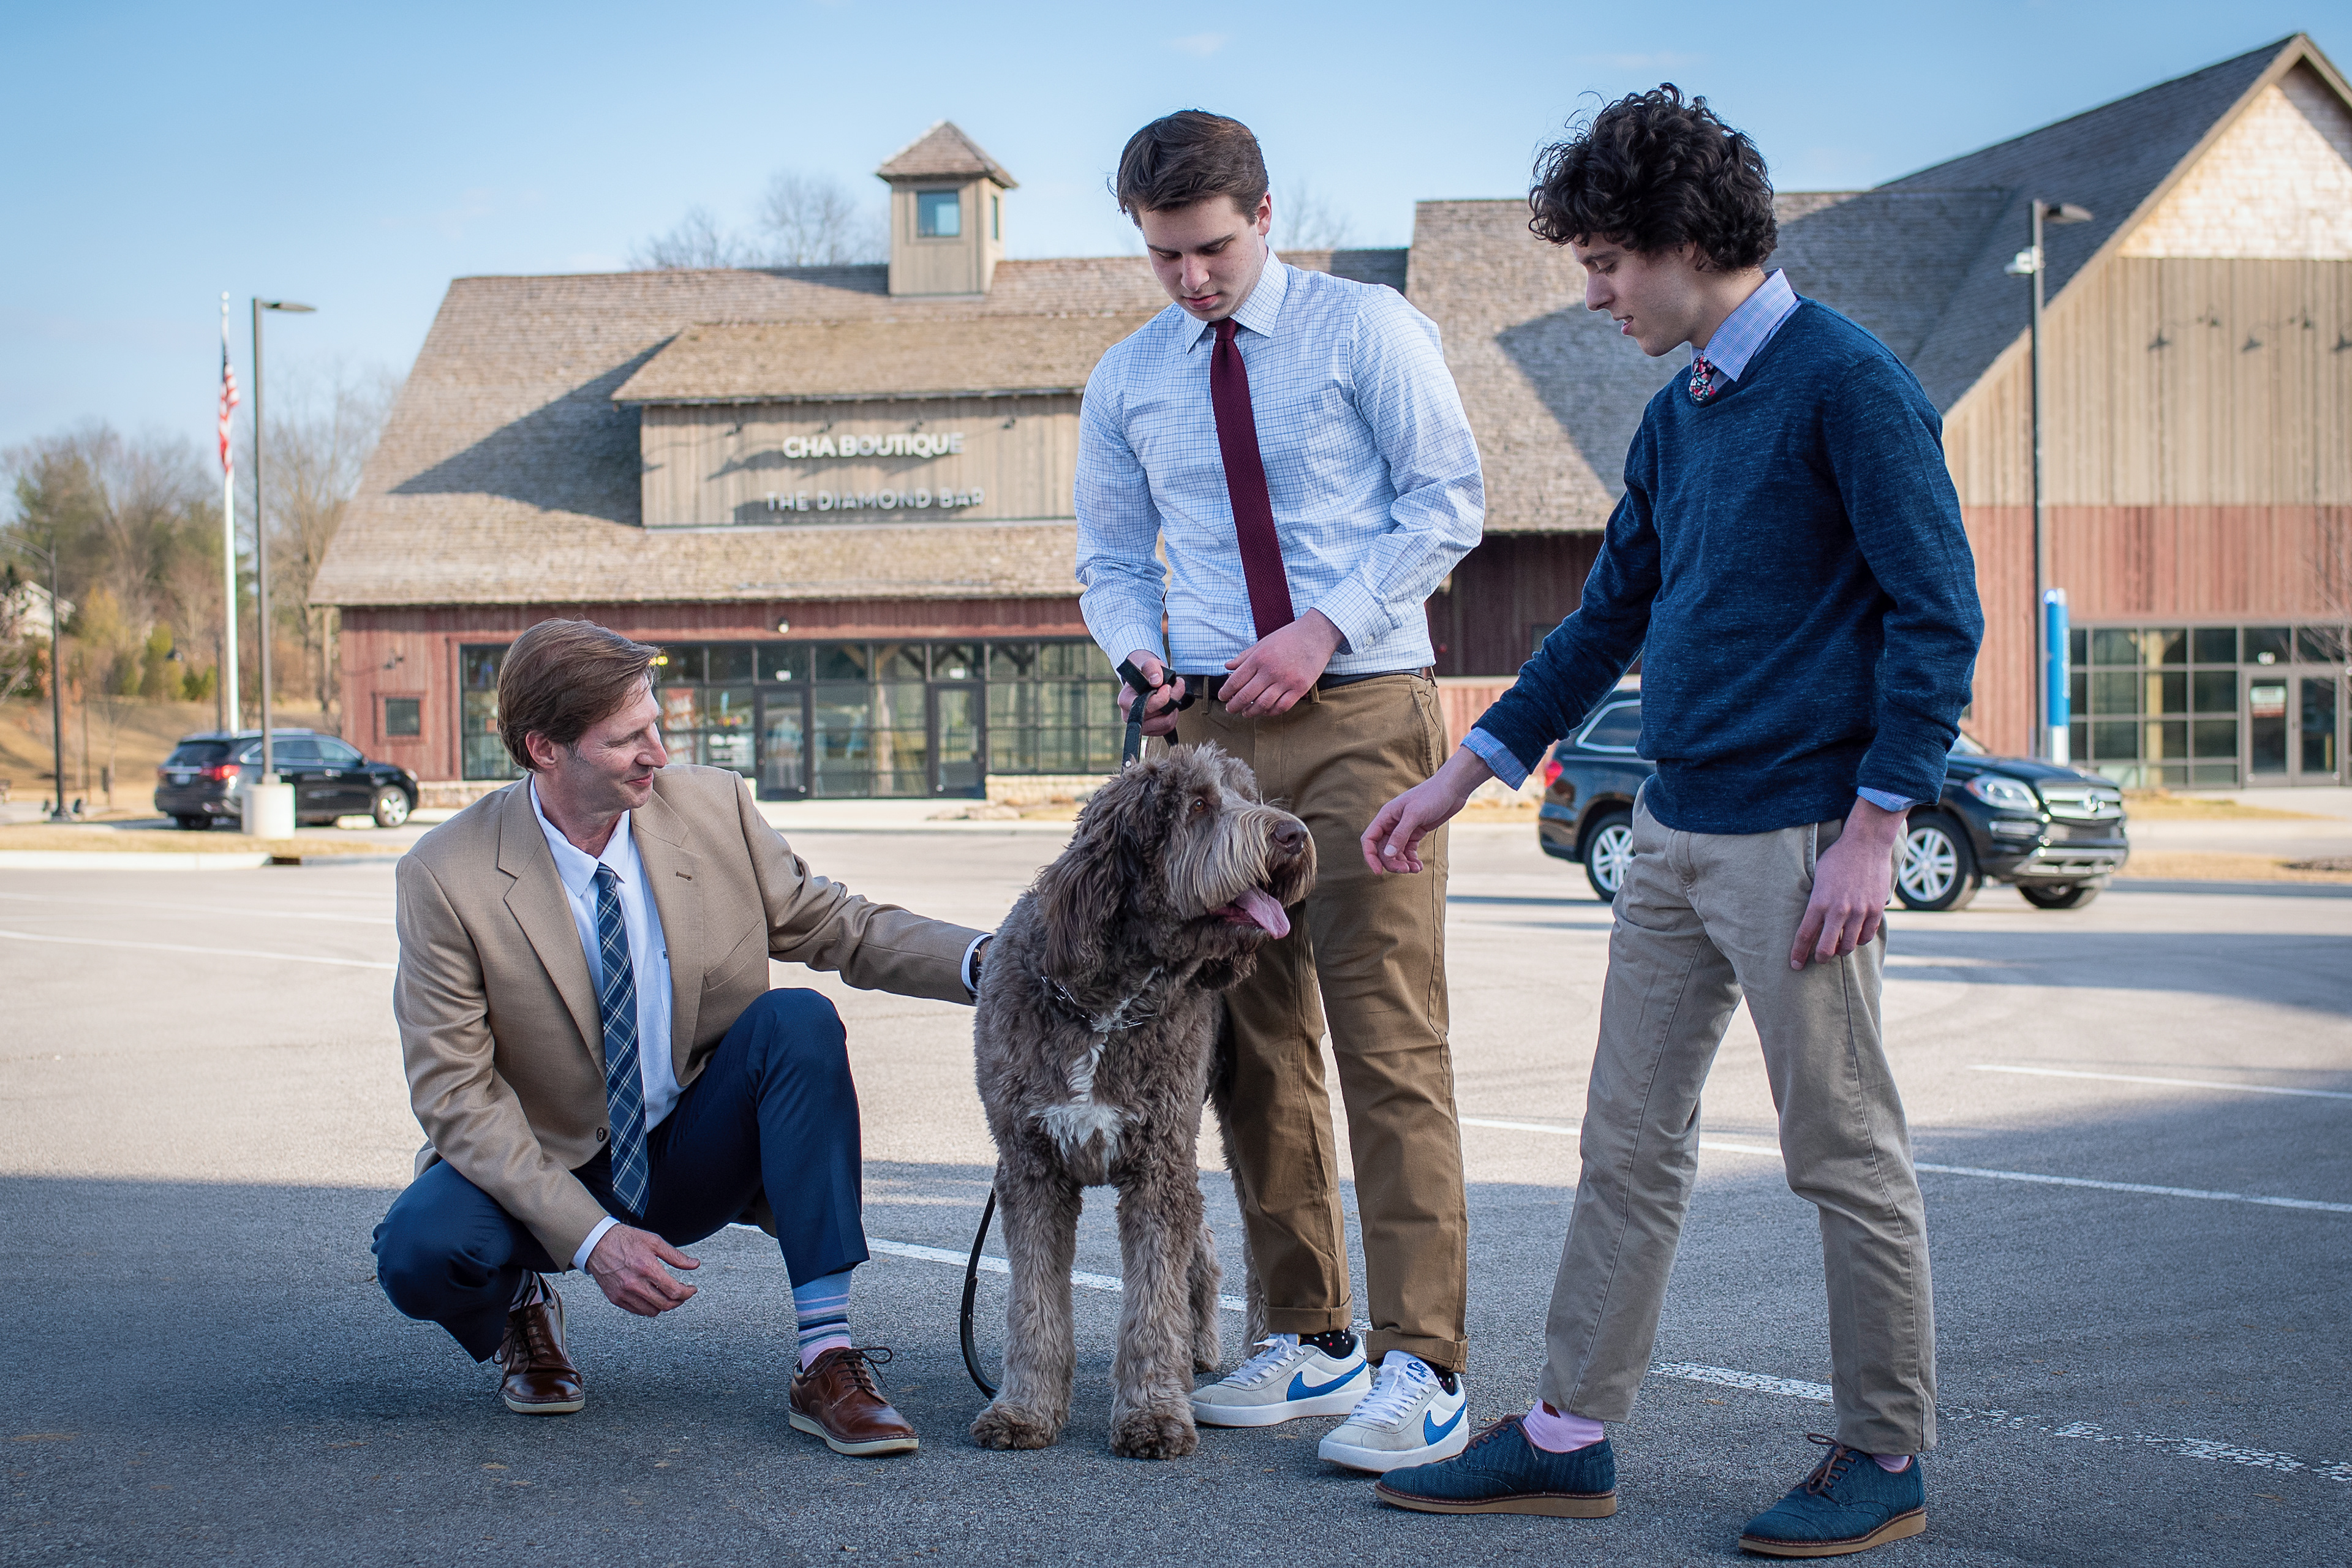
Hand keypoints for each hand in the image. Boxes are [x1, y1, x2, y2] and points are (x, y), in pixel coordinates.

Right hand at [585, 1223, 699, 1316]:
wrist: (597, 1243)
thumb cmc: (625, 1240)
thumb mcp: (654, 1242)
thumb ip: (676, 1256)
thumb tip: (694, 1264)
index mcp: (647, 1268)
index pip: (674, 1291)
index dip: (688, 1292)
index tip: (691, 1289)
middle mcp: (635, 1284)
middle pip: (665, 1305)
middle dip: (679, 1300)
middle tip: (682, 1293)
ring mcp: (624, 1293)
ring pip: (652, 1311)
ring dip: (664, 1305)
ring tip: (667, 1294)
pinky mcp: (616, 1298)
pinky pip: (638, 1311)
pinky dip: (649, 1307)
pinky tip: (652, 1295)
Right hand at [1117, 651, 1189, 737]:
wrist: (1145, 679)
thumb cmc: (1145, 673)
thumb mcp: (1149, 663)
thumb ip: (1152, 668)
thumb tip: (1156, 681)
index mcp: (1125, 700)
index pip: (1146, 707)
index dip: (1161, 699)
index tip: (1167, 686)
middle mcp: (1129, 716)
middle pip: (1159, 716)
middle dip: (1172, 700)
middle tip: (1175, 686)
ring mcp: (1141, 725)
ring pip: (1166, 724)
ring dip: (1174, 708)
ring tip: (1173, 695)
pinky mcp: (1151, 730)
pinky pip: (1168, 728)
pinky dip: (1173, 715)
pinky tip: (1170, 705)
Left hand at [1220, 611, 1343, 716]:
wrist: (1317, 634)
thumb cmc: (1288, 637)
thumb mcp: (1263, 642)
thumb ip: (1244, 656)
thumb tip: (1227, 667)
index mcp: (1259, 658)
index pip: (1236, 680)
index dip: (1226, 692)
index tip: (1222, 697)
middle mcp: (1271, 671)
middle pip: (1246, 696)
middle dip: (1234, 705)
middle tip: (1230, 708)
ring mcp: (1286, 681)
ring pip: (1263, 705)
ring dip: (1251, 712)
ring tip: (1245, 713)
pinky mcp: (1300, 688)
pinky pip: (1282, 707)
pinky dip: (1271, 712)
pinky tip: (1265, 711)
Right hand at [1361, 747, 1495, 873]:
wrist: (1453, 788)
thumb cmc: (1432, 795)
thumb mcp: (1414, 815)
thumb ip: (1400, 835)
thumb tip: (1387, 855)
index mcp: (1386, 816)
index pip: (1369, 839)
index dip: (1370, 857)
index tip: (1378, 872)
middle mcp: (1392, 823)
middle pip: (1383, 849)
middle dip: (1391, 862)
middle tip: (1405, 870)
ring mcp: (1404, 829)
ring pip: (1396, 852)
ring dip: (1403, 863)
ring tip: (1415, 869)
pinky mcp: (1416, 832)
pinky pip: (1408, 851)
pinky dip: (1412, 860)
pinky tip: (1419, 866)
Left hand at [1790, 797, 1906, 968]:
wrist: (1866, 843)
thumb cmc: (1837, 858)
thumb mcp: (1818, 878)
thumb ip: (1816, 901)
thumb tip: (1812, 921)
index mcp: (1819, 902)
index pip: (1804, 935)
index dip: (1798, 953)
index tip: (1794, 964)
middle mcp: (1839, 910)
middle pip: (1827, 948)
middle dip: (1820, 958)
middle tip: (1818, 959)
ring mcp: (1860, 911)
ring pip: (1849, 945)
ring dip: (1841, 950)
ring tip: (1838, 946)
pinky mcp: (1876, 909)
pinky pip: (1867, 936)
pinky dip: (1860, 940)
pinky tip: (1855, 936)